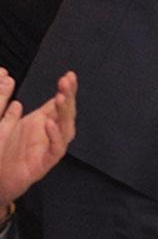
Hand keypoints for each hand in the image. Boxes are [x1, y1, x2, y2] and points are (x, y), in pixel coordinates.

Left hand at [0, 69, 76, 205]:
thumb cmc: (1, 153)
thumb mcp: (3, 128)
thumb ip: (9, 114)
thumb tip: (13, 94)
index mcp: (42, 122)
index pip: (61, 103)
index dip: (67, 89)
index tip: (69, 75)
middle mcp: (50, 133)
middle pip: (66, 113)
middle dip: (68, 96)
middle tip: (66, 82)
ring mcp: (50, 147)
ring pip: (66, 129)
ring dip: (65, 114)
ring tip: (60, 98)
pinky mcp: (46, 163)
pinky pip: (57, 149)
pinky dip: (55, 136)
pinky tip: (50, 123)